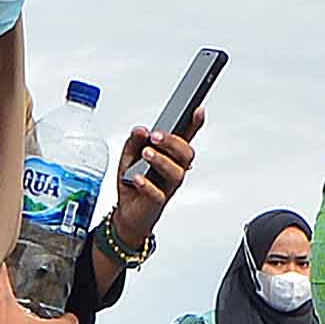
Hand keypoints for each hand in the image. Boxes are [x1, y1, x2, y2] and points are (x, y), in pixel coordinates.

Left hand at [97, 122, 197, 255]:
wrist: (128, 213)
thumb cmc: (133, 183)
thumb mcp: (128, 157)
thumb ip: (133, 142)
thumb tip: (140, 130)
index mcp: (169, 157)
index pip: (185, 139)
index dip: (194, 125)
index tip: (197, 110)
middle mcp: (173, 170)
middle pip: (185, 154)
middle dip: (172, 142)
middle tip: (155, 136)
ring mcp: (167, 186)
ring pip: (176, 173)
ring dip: (161, 160)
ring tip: (146, 154)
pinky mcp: (158, 202)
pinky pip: (157, 193)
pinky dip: (147, 184)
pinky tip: (137, 178)